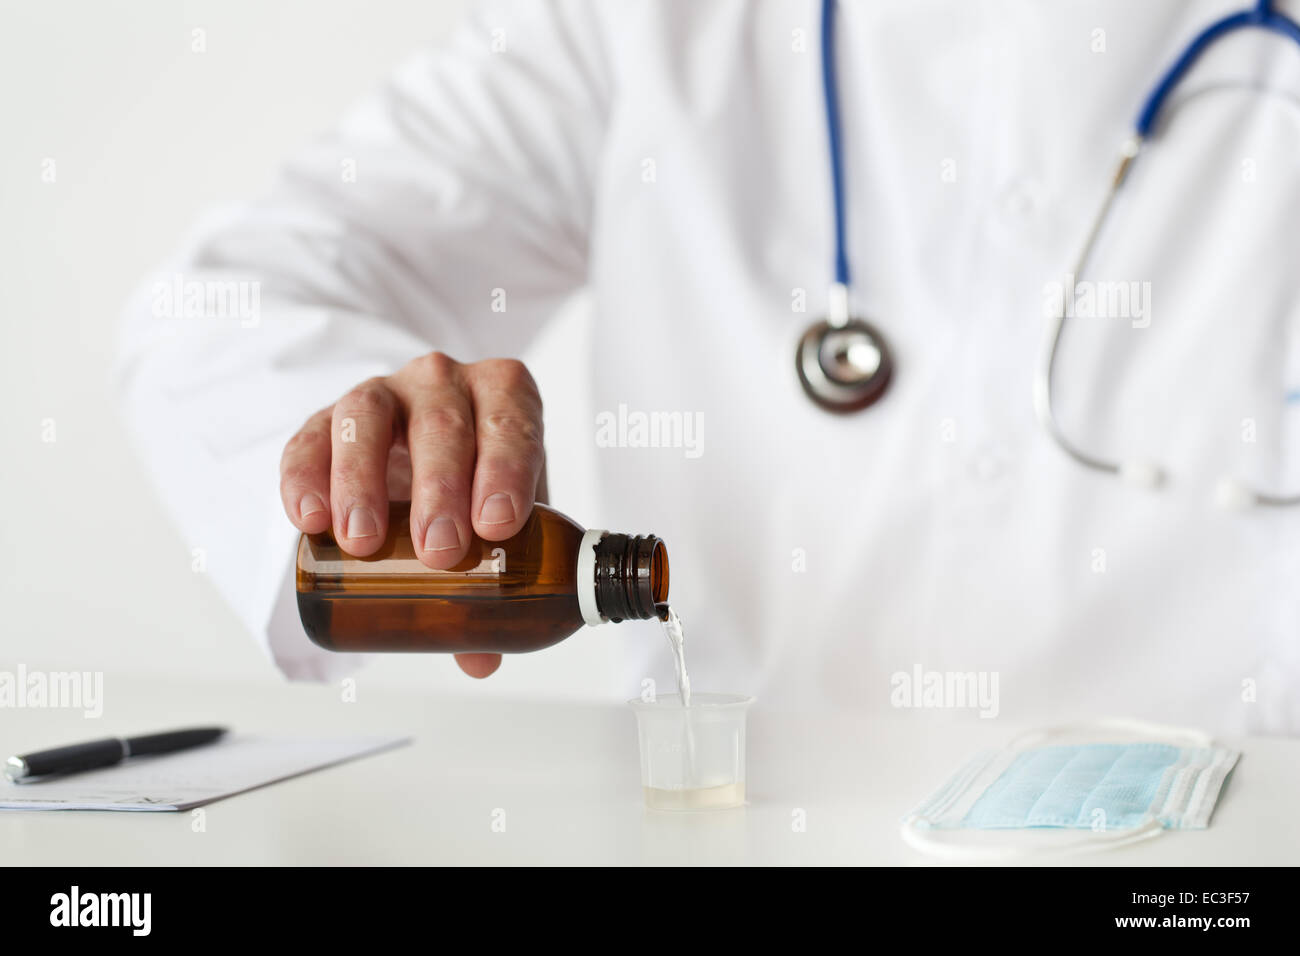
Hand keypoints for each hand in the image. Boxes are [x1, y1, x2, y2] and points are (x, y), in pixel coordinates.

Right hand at [280, 353, 547, 678]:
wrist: (420, 449)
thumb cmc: (475, 480)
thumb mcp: (498, 516)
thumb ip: (500, 579)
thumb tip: (483, 658)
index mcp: (503, 396)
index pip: (511, 420)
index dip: (507, 468)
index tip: (497, 525)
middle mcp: (444, 383)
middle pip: (442, 424)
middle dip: (439, 489)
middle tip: (439, 552)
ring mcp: (384, 394)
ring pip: (369, 419)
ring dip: (364, 481)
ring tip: (362, 541)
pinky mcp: (328, 417)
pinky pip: (310, 438)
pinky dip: (305, 477)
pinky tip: (307, 519)